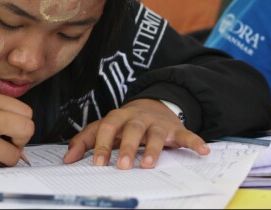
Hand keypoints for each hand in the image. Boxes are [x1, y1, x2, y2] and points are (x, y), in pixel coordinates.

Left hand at [63, 99, 209, 169]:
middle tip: (123, 166)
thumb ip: (85, 140)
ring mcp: (157, 122)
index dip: (103, 145)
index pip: (107, 127)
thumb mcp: (104, 127)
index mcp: (118, 116)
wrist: (153, 105)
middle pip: (132, 129)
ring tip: (149, 165)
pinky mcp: (174, 128)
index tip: (99, 164)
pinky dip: (195, 142)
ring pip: (155, 133)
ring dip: (153, 149)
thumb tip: (67, 159)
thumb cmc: (124, 122)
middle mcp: (138, 117)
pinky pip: (186, 134)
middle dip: (128, 147)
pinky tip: (203, 150)